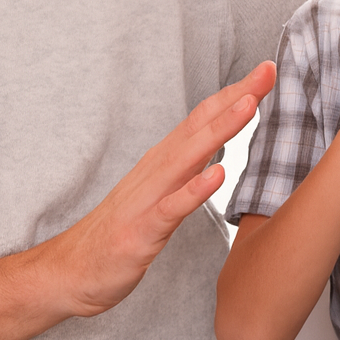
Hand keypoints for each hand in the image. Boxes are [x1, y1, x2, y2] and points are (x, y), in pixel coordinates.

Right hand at [55, 60, 275, 316]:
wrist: (73, 269)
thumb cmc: (125, 227)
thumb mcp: (164, 189)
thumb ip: (190, 163)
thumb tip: (221, 140)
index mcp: (167, 158)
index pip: (205, 116)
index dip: (236, 93)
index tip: (266, 70)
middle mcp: (159, 168)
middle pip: (202, 124)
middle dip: (237, 96)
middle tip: (267, 71)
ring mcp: (149, 197)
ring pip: (189, 157)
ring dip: (221, 129)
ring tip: (249, 106)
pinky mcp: (142, 230)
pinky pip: (171, 208)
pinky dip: (194, 190)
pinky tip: (217, 174)